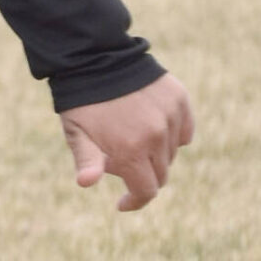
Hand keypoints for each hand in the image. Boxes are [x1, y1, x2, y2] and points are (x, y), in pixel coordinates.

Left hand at [60, 73, 194, 211]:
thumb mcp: (77, 134)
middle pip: (161, 174)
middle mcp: (156, 136)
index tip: (122, 202)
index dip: (135, 201)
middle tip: (118, 159)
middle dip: (142, 176)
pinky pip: (184, 132)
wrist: (97, 58)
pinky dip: (171, 136)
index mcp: (130, 150)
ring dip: (155, 155)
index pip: (146, 191)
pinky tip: (152, 127)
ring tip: (130, 137)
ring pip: (172, 153)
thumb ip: (87, 161)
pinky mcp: (180, 100)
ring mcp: (170, 117)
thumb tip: (86, 183)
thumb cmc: (82, 102)